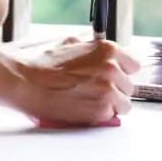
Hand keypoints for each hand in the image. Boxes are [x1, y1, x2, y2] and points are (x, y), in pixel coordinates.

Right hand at [4, 36, 138, 127]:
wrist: (29, 83)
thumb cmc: (45, 65)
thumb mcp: (70, 43)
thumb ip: (91, 49)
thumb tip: (100, 55)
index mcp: (107, 50)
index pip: (133, 64)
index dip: (121, 72)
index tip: (113, 77)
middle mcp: (112, 68)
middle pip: (128, 86)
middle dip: (115, 89)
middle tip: (95, 91)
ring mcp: (109, 90)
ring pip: (124, 104)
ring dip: (111, 105)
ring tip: (91, 102)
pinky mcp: (102, 110)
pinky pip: (112, 117)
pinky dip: (101, 116)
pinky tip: (84, 109)